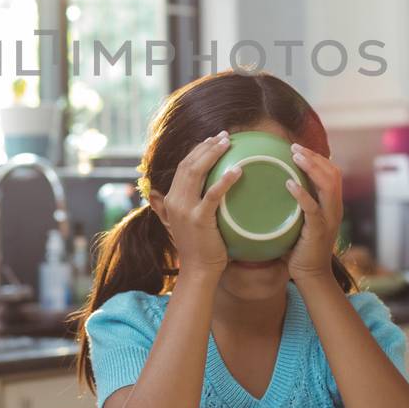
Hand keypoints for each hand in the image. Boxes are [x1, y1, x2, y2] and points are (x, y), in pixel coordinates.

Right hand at [156, 132, 239, 278]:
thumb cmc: (200, 247)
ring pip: (196, 172)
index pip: (183, 166)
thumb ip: (192, 204)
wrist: (198, 271)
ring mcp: (185, 209)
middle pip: (189, 164)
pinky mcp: (199, 219)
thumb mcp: (190, 221)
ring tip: (229, 143)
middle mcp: (175, 201)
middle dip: (207, 146)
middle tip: (225, 136)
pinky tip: (237, 171)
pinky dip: (224, 180)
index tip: (214, 139)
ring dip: (213, 154)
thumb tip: (203, 188)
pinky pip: (212, 194)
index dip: (198, 150)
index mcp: (172, 199)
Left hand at [286, 143, 343, 284]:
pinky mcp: (319, 230)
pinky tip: (289, 184)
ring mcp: (329, 219)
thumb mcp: (301, 220)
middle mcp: (334, 208)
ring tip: (295, 157)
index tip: (299, 148)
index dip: (318, 158)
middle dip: (314, 157)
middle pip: (333, 174)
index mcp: (332, 204)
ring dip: (311, 168)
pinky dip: (302, 194)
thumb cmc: (301, 248)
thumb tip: (274, 186)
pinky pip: (313, 208)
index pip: (332, 173)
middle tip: (294, 147)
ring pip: (328, 185)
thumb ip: (296, 204)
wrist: (311, 275)